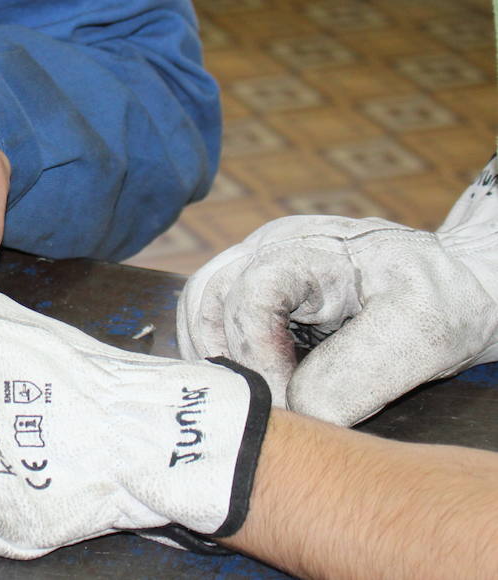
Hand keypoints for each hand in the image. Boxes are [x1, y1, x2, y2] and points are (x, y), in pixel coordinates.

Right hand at [178, 155, 497, 425]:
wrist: (455, 286)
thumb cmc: (443, 300)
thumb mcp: (422, 334)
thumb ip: (359, 373)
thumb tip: (301, 412)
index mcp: (316, 247)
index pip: (252, 292)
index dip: (258, 353)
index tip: (287, 402)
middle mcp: (275, 247)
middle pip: (210, 295)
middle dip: (229, 359)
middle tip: (267, 406)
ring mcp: (262, 263)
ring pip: (202, 305)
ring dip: (216, 357)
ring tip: (252, 397)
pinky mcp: (259, 287)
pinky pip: (215, 316)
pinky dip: (222, 354)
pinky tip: (249, 385)